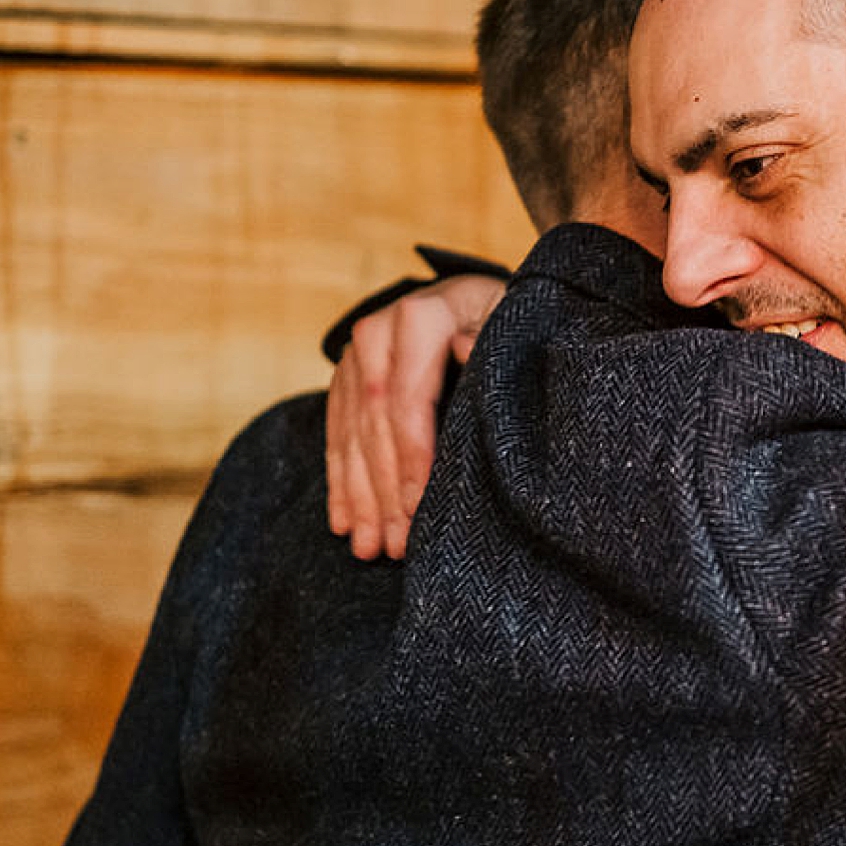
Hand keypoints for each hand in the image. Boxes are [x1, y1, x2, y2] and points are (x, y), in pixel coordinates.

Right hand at [325, 274, 504, 559]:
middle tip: (394, 545)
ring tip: (369, 548)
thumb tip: (466, 349)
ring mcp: (355, 355)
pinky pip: (336, 434)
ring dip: (359, 497)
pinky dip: (341, 482)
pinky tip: (344, 522)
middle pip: (375, 423)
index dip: (411, 457)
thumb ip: (490, 341)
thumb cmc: (502, 322)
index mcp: (422, 316)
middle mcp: (379, 333)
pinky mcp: (345, 377)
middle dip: (383, 491)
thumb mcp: (509, 326)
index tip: (418, 508)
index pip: (408, 397)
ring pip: (351, 435)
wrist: (471, 297)